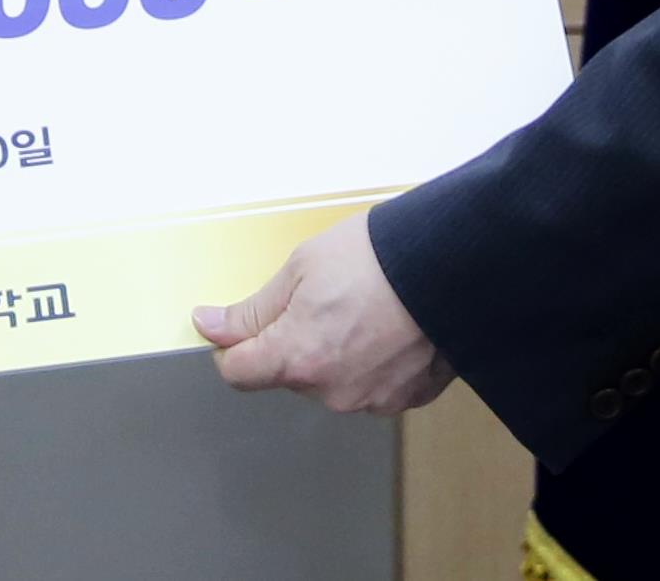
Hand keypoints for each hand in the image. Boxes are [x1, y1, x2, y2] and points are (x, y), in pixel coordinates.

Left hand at [192, 212, 451, 414]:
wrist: (451, 265)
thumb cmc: (377, 258)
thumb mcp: (300, 269)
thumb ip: (252, 310)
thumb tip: (208, 325)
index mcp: (297, 359)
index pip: (238, 373)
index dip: (234, 345)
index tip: (241, 324)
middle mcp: (332, 393)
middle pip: (288, 374)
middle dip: (292, 341)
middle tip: (321, 298)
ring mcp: (372, 401)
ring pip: (330, 381)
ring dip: (334, 353)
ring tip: (362, 310)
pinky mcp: (406, 400)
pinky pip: (370, 385)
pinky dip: (371, 362)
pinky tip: (387, 328)